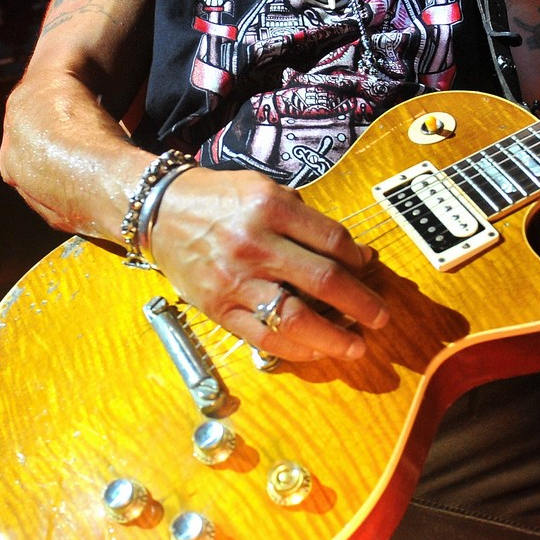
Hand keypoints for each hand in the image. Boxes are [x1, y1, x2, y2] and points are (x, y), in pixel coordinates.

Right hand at [147, 167, 387, 361]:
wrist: (158, 212)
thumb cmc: (218, 198)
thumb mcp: (265, 189)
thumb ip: (307, 220)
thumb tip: (355, 254)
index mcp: (271, 208)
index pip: (331, 241)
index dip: (359, 259)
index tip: (370, 268)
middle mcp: (255, 245)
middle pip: (322, 281)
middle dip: (360, 304)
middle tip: (381, 318)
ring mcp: (235, 280)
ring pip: (295, 318)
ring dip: (333, 337)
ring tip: (355, 346)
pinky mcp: (219, 308)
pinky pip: (263, 338)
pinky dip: (295, 349)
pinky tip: (316, 351)